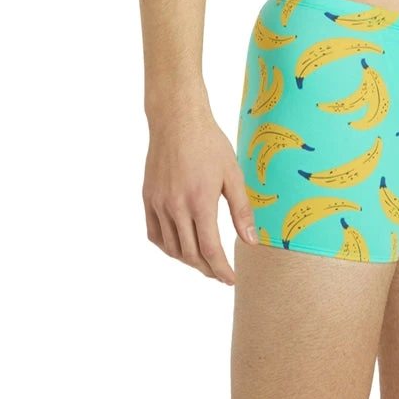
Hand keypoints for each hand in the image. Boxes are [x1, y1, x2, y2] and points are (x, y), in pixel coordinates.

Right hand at [142, 94, 258, 284]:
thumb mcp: (233, 174)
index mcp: (200, 202)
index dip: (221, 270)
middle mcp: (176, 207)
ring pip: (170, 248)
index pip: (210, 250)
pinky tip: (179, 246)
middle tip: (219, 273)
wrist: (178, 120)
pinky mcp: (148, 197)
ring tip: (202, 261)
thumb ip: (241, 210)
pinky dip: (166, 246)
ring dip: (187, 260)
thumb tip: (250, 241)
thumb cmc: (209, 144)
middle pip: (190, 255)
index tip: (230, 279)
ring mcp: (158, 203)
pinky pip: (154, 233)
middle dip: (207, 269)